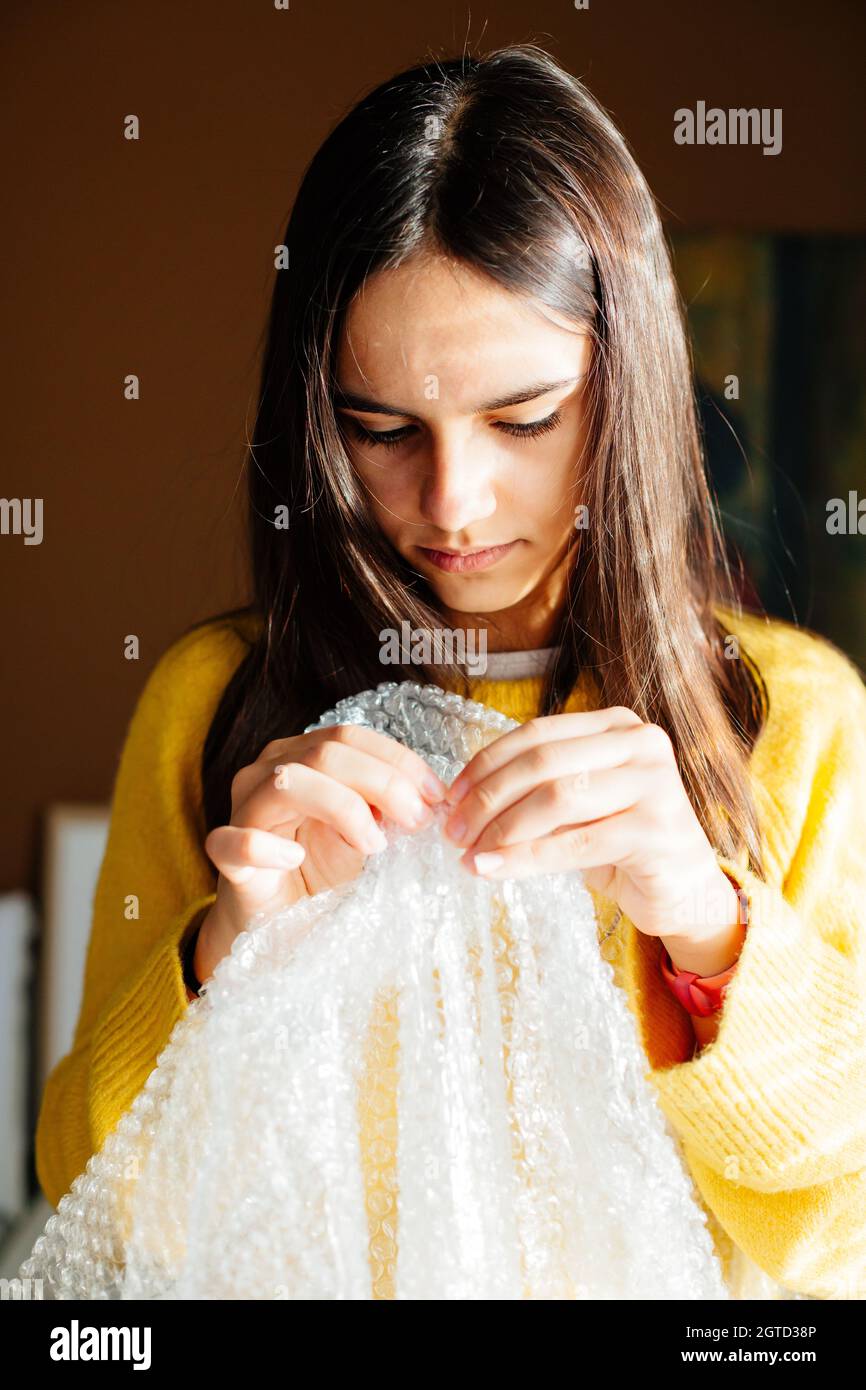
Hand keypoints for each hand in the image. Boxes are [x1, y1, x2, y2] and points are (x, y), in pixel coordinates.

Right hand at [195, 724, 446, 982]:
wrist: (275, 922)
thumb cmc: (319, 870)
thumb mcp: (364, 834)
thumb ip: (386, 810)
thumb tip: (427, 799)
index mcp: (301, 757)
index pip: (349, 737)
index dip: (397, 760)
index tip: (436, 796)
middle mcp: (267, 772)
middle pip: (325, 752)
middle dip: (382, 782)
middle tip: (416, 821)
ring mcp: (243, 810)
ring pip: (286, 782)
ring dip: (342, 807)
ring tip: (373, 844)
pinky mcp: (224, 855)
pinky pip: (233, 841)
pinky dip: (265, 846)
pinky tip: (295, 859)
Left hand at [441, 706, 744, 969]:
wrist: (685, 892)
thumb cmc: (622, 844)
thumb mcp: (576, 806)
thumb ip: (535, 789)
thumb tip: (460, 800)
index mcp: (617, 724)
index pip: (537, 733)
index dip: (487, 763)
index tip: (449, 797)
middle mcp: (642, 742)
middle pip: (543, 761)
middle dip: (488, 798)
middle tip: (453, 831)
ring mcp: (656, 783)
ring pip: (557, 798)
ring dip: (503, 829)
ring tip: (470, 855)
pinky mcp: (658, 829)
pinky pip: (576, 843)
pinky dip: (526, 858)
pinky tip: (493, 870)